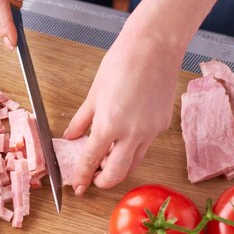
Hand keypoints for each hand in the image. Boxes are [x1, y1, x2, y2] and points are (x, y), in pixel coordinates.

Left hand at [64, 23, 184, 194]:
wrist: (154, 47)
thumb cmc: (122, 62)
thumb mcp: (94, 93)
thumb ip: (82, 119)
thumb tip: (71, 136)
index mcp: (110, 124)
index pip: (92, 161)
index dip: (83, 176)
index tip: (79, 185)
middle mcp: (132, 134)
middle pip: (117, 174)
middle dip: (103, 181)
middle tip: (94, 178)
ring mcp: (150, 131)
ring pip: (134, 163)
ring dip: (119, 167)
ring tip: (107, 159)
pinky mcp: (162, 126)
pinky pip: (145, 146)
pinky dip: (132, 148)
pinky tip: (124, 137)